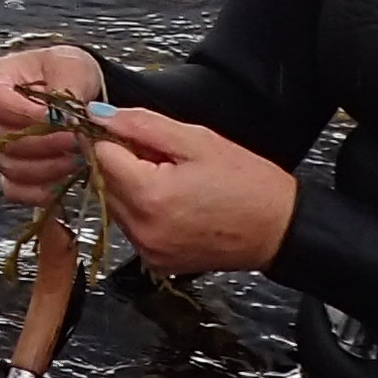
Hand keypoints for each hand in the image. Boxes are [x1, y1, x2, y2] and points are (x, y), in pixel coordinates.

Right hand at [0, 43, 102, 209]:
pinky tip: (66, 178)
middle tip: (77, 140)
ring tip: (78, 157)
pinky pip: (16, 190)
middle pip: (1, 139)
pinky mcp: (10, 173)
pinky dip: (41, 189)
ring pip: (10, 167)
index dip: (26, 113)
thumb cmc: (69, 73)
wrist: (81, 92)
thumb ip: (66, 89)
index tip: (60, 118)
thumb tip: (63, 118)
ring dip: (47, 167)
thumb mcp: (71, 66)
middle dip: (44, 143)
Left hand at [80, 110, 297, 276]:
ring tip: (174, 181)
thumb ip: (143, 125)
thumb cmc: (246, 182)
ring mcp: (148, 250)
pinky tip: (176, 204)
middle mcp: (142, 229)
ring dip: (133, 189)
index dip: (118, 139)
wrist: (278, 228)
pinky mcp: (156, 262)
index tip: (141, 137)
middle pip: (104, 182)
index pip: (101, 155)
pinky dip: (144, 212)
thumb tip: (99, 115)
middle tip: (165, 158)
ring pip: (115, 206)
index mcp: (149, 195)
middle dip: (125, 164)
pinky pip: (132, 228)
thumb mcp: (197, 140)